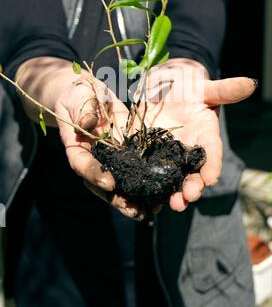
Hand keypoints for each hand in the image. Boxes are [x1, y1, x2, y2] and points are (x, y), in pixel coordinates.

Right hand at [55, 75, 146, 219]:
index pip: (82, 164)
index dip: (94, 174)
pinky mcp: (125, 154)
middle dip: (117, 199)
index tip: (109, 183)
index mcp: (76, 147)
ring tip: (150, 212)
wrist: (90, 94)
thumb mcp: (78, 97)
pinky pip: (134, 171)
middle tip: (134, 210)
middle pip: (102, 184)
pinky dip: (145, 183)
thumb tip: (89, 123)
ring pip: (120, 184)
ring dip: (133, 199)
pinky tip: (161, 194)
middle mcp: (93, 159)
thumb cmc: (79, 94)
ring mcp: (110, 159)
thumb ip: (83, 110)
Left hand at [142, 59, 255, 211]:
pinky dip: (152, 185)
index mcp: (206, 135)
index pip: (212, 151)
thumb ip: (224, 89)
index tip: (211, 178)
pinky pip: (152, 173)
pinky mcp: (152, 157)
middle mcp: (191, 150)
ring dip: (175, 192)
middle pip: (195, 172)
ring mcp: (171, 155)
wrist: (163, 91)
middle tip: (189, 197)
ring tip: (174, 204)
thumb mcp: (204, 88)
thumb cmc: (188, 89)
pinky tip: (148, 196)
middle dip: (194, 186)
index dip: (212, 165)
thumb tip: (250, 83)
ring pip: (175, 178)